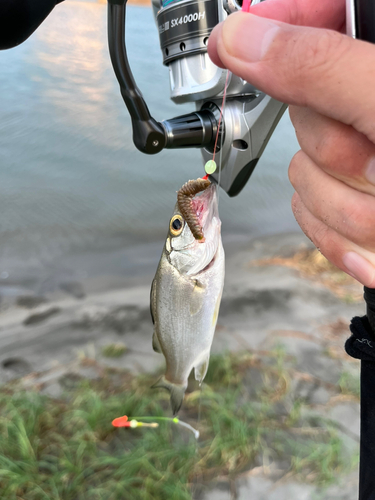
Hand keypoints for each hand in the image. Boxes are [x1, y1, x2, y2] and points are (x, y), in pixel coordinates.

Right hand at [208, 0, 374, 286]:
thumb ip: (321, 66)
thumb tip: (245, 38)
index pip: (316, 9)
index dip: (273, 22)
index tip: (236, 43)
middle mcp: (368, 98)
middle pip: (299, 106)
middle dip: (337, 149)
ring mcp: (358, 152)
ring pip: (302, 169)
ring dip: (346, 205)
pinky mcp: (348, 197)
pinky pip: (308, 210)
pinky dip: (341, 235)